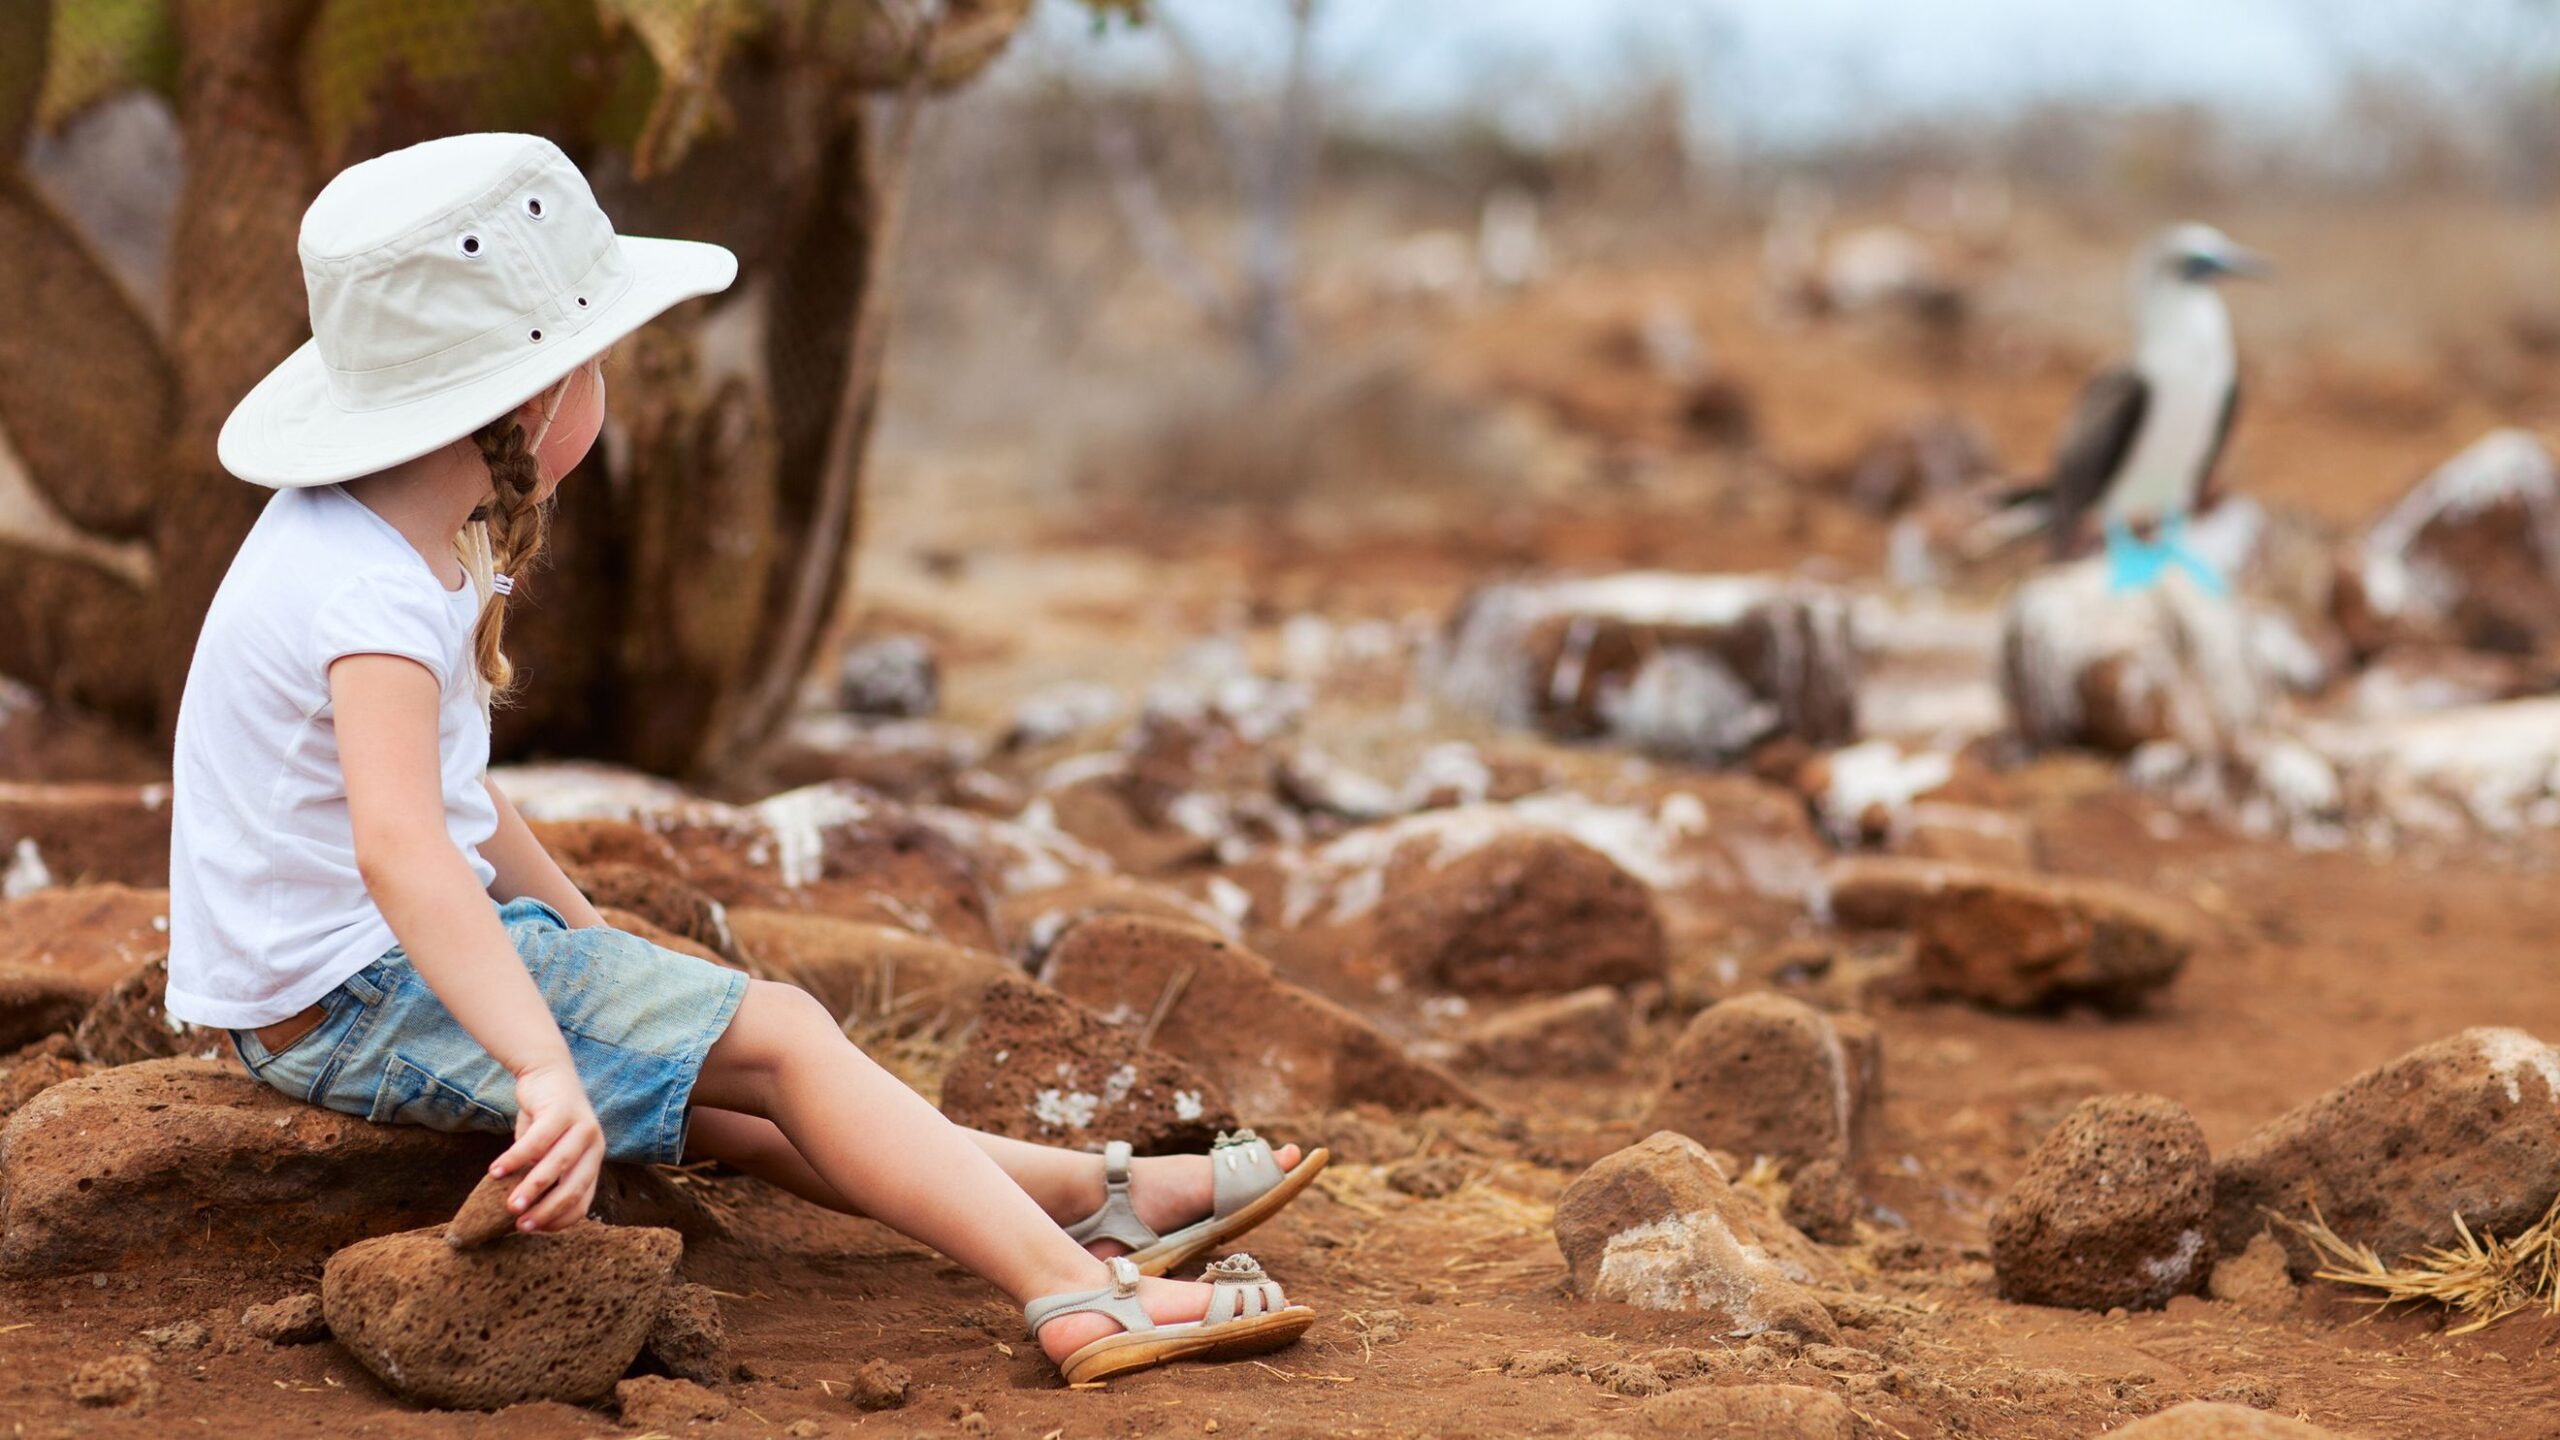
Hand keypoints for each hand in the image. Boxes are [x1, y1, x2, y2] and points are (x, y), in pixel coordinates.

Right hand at [491, 1057, 603, 1232]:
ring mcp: (583, 1126)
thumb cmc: (544, 1121)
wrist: (548, 1072)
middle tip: (520, 1226)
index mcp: (593, 1161)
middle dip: (546, 1210)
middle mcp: (595, 1145)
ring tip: (508, 1205)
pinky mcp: (563, 1111)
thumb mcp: (546, 1153)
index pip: (582, 1202)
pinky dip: (515, 1159)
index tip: (531, 1230)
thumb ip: (540, 1177)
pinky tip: (494, 1171)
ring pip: (556, 1165)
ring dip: (532, 1188)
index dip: (557, 1220)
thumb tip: (518, 1212)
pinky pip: (536, 1141)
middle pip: (573, 1187)